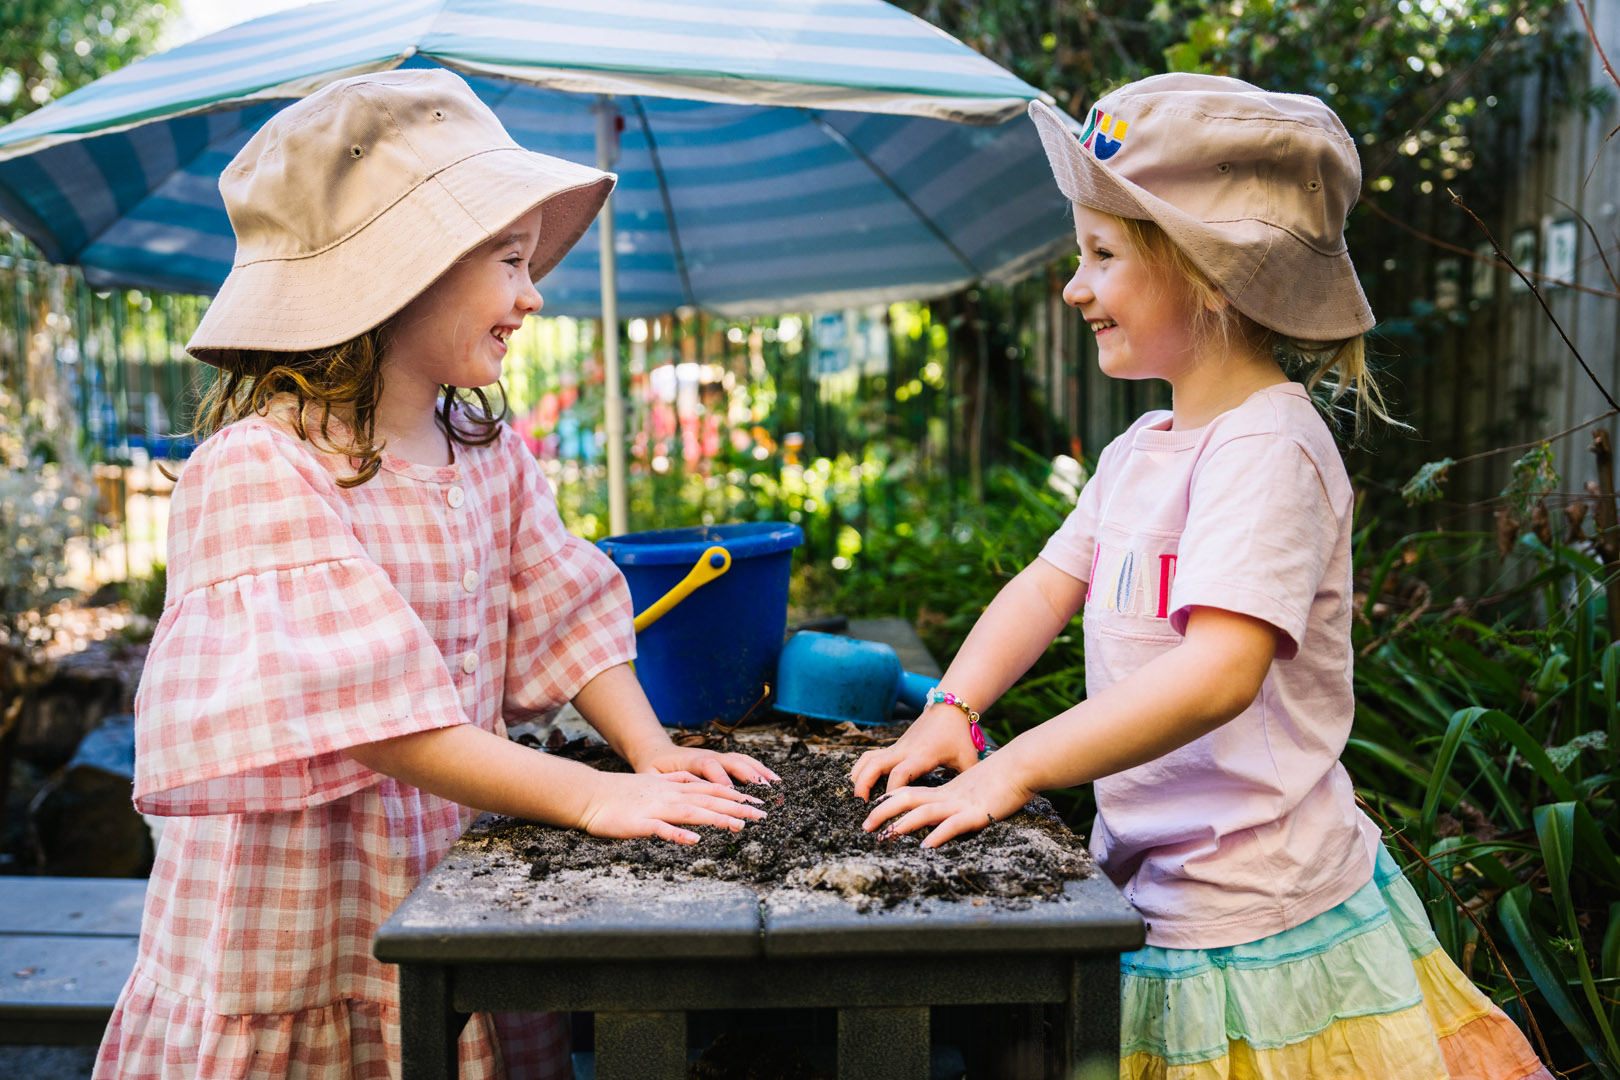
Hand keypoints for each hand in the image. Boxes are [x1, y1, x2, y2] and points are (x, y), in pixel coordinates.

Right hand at [576, 770, 767, 844]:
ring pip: (691, 812)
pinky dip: (678, 834)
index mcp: (674, 788)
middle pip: (708, 799)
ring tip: (739, 825)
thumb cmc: (622, 794)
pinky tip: (694, 840)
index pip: (711, 789)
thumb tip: (700, 785)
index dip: (735, 795)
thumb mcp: (656, 784)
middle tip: (762, 814)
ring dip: (716, 817)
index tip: (758, 802)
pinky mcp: (639, 823)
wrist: (590, 795)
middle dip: (737, 807)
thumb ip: (678, 784)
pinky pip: (661, 829)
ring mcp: (655, 808)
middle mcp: (669, 795)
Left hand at [631, 743, 780, 786]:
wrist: (656, 751)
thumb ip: (656, 786)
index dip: (720, 777)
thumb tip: (663, 799)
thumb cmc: (651, 769)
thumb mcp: (648, 777)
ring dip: (759, 772)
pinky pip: (744, 762)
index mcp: (688, 760)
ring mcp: (717, 757)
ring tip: (775, 786)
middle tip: (763, 793)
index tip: (732, 793)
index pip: (707, 765)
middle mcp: (706, 756)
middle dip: (749, 776)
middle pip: (732, 762)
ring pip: (742, 760)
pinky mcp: (723, 761)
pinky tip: (773, 780)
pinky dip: (760, 769)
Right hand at [849, 708, 979, 800]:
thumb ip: (968, 783)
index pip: (900, 774)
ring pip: (868, 759)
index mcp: (923, 756)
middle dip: (864, 784)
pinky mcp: (893, 747)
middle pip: (875, 765)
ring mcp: (897, 747)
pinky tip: (859, 782)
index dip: (893, 793)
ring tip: (857, 796)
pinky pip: (871, 756)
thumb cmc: (960, 736)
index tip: (890, 809)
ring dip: (859, 776)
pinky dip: (861, 768)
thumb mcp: (969, 759)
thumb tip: (969, 807)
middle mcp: (905, 751)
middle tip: (861, 804)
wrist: (949, 708)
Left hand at [861, 755, 1033, 847]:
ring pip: (925, 812)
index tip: (871, 813)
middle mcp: (948, 797)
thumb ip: (957, 800)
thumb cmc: (1001, 779)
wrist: (1022, 765)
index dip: (887, 802)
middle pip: (907, 800)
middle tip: (865, 828)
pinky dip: (938, 834)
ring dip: (902, 824)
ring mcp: (962, 804)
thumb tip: (945, 812)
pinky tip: (926, 846)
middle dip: (883, 813)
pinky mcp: (979, 813)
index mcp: (944, 792)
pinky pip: (954, 825)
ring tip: (885, 836)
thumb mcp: (972, 790)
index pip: (909, 793)